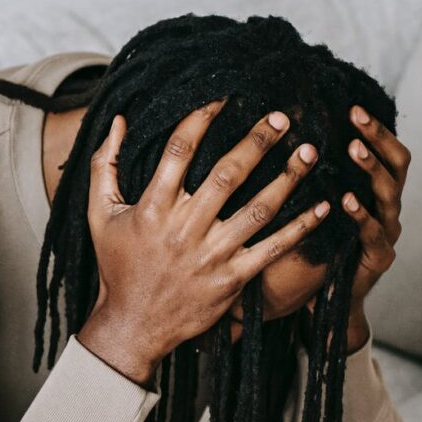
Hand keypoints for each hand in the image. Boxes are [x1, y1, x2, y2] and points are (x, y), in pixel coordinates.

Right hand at [77, 99, 331, 385]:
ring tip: (308, 151)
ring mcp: (212, 255)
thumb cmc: (117, 267)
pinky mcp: (233, 279)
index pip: (180, 151)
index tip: (224, 95)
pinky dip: (300, 228)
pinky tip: (322, 206)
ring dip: (287, 178)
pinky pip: (273, 249)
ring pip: (258, 209)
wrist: (133, 326)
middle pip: (228, 174)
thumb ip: (105, 166)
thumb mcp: (99, 214)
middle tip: (281, 117)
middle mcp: (185, 228)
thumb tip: (116, 121)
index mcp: (153, 208)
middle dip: (257, 141)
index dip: (202, 118)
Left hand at [313, 104, 410, 351]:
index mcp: (376, 191)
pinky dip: (361, 215)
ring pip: (389, 194)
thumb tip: (287, 138)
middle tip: (356, 116)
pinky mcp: (379, 258)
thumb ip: (313, 176)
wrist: (325, 301)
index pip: (386, 150)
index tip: (353, 106)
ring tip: (353, 150)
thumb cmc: (318, 246)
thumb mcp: (316, 205)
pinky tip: (346, 200)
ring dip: (371, 169)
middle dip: (378, 137)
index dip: (375, 128)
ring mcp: (388, 232)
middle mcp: (388, 207)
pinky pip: (374, 233)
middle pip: (397, 163)